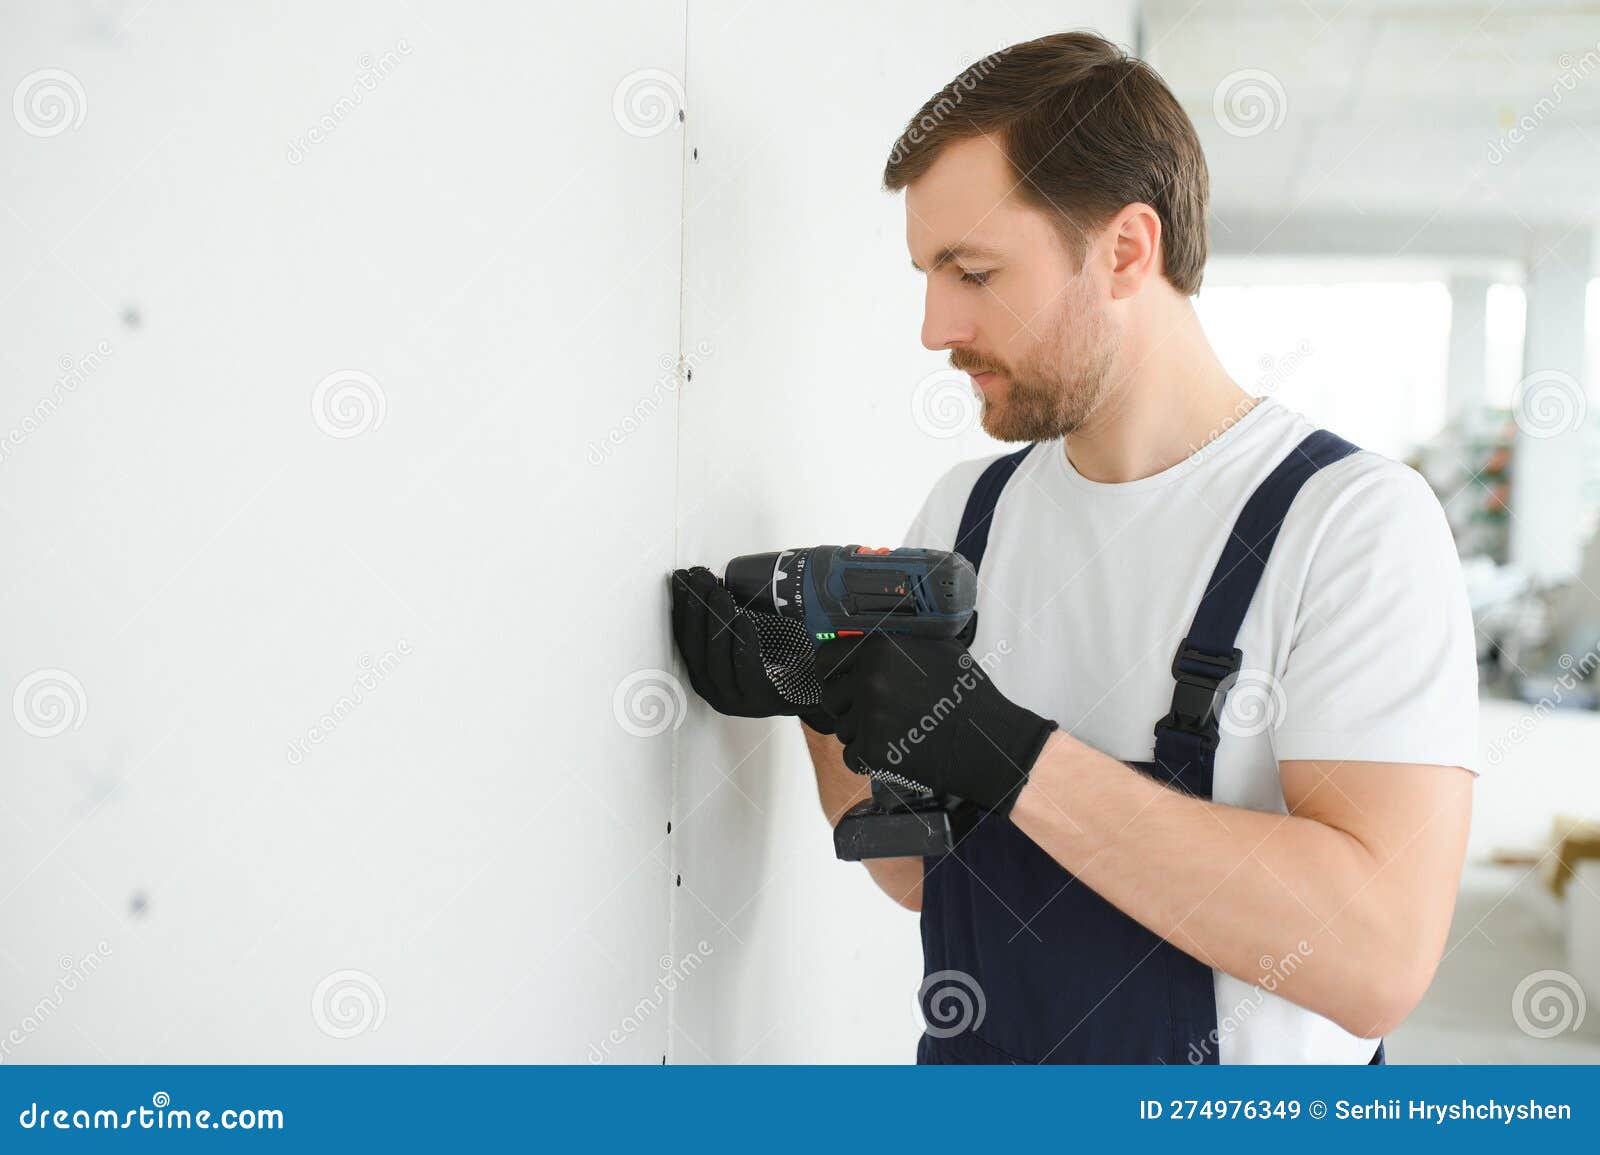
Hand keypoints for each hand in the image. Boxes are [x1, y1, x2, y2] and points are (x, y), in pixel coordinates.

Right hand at [669, 566, 836, 732]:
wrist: (812, 692)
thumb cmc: (774, 661)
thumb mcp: (743, 639)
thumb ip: (726, 621)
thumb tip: (712, 582)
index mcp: (704, 674)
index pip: (684, 638)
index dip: (680, 607)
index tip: (680, 578)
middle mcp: (713, 690)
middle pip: (695, 648)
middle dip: (695, 610)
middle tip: (700, 579)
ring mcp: (735, 699)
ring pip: (716, 660)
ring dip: (716, 623)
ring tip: (719, 593)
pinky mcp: (760, 700)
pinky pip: (746, 671)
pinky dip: (742, 643)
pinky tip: (743, 620)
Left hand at [815, 631, 1056, 815]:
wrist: (987, 742)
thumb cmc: (966, 696)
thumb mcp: (937, 647)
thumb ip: (897, 639)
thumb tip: (866, 633)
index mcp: (880, 649)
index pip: (826, 658)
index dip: (832, 671)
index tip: (839, 679)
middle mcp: (870, 679)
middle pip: (830, 695)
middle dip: (847, 705)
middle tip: (876, 711)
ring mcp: (870, 716)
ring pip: (842, 728)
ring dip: (861, 732)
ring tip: (896, 730)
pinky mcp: (874, 750)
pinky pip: (851, 755)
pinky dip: (868, 758)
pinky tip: (896, 749)